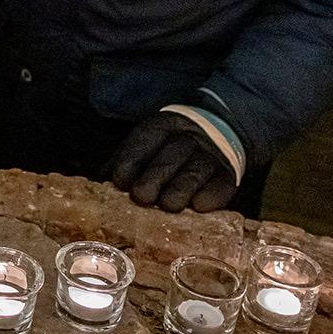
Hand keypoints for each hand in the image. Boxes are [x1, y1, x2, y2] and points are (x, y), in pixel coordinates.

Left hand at [107, 111, 236, 212]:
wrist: (215, 135)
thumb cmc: (166, 148)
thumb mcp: (145, 144)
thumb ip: (125, 161)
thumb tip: (104, 183)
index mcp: (161, 127)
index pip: (145, 140)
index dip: (131, 160)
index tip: (120, 181)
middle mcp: (188, 138)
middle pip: (171, 155)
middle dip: (155, 177)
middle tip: (142, 197)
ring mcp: (210, 156)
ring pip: (196, 171)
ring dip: (181, 189)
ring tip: (168, 205)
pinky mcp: (229, 175)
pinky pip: (221, 185)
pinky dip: (210, 197)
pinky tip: (198, 207)